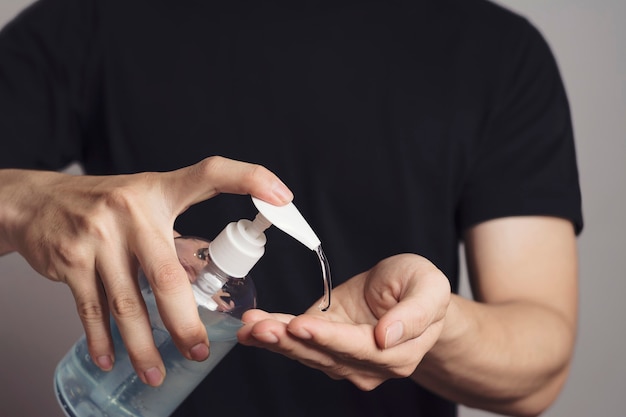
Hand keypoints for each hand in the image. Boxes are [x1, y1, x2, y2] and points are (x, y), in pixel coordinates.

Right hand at [0, 156, 292, 385]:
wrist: (39, 202)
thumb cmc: (107, 205)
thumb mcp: (146, 202)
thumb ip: (177, 232)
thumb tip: (209, 276)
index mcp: (160, 191)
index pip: (211, 174)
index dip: (249, 179)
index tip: (282, 197)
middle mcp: (131, 210)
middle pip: (168, 276)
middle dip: (185, 323)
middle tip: (200, 350)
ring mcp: (97, 236)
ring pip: (128, 303)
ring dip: (144, 345)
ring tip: (156, 370)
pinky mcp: (69, 260)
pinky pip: (91, 310)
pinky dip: (103, 340)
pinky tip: (112, 358)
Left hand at [237, 254, 450, 389]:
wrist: (407, 291)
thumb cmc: (420, 287)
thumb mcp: (431, 287)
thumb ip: (415, 313)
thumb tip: (387, 337)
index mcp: (397, 352)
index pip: (358, 348)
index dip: (328, 338)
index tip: (301, 325)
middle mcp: (367, 363)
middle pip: (325, 355)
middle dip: (290, 341)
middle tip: (261, 327)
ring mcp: (343, 356)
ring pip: (306, 352)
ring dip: (275, 339)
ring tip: (250, 325)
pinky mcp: (323, 341)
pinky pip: (297, 340)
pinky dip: (274, 333)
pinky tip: (252, 327)